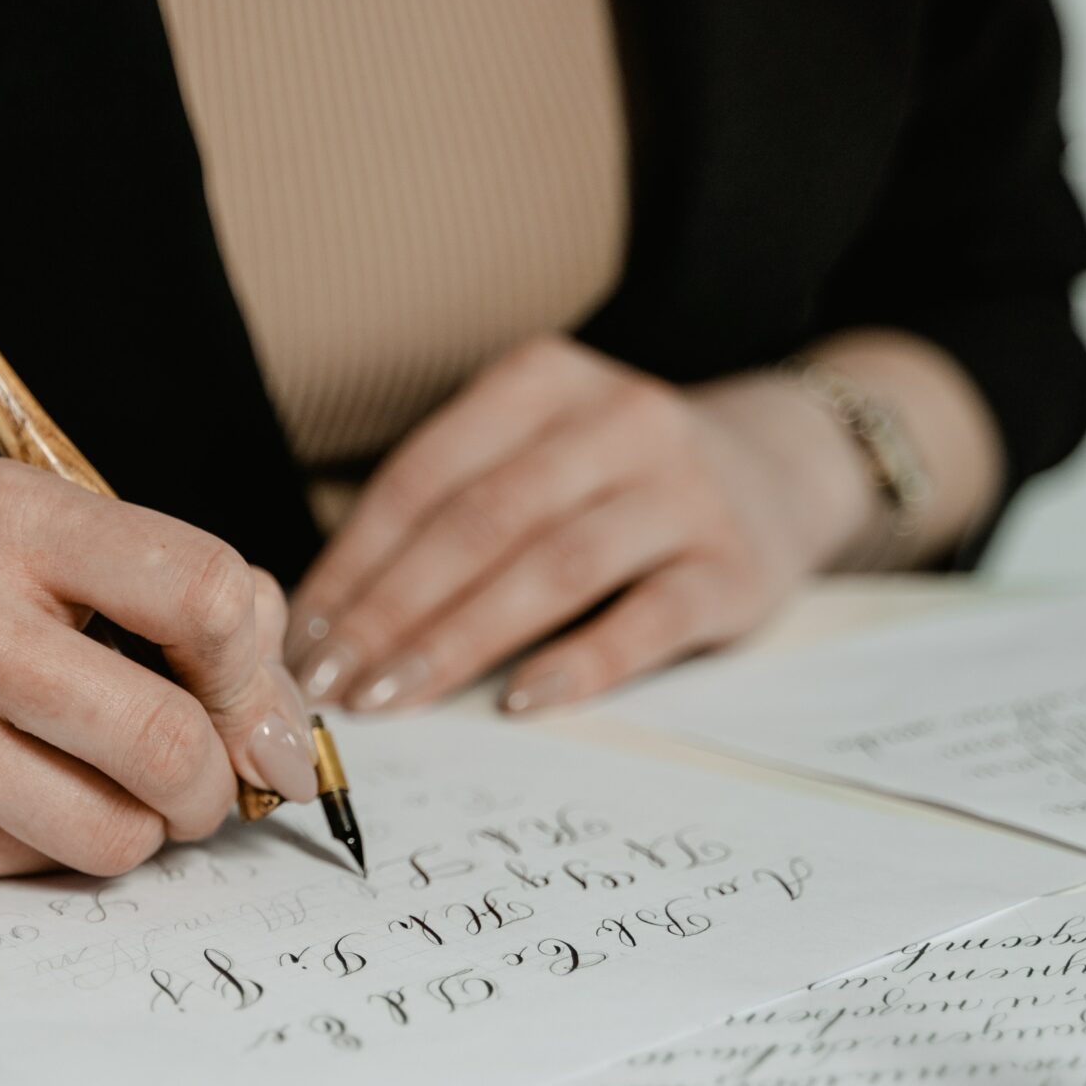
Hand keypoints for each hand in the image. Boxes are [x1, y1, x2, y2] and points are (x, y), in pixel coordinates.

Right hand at [0, 459, 317, 879]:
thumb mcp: (6, 538)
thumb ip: (145, 592)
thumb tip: (279, 717)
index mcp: (2, 517)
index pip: (206, 592)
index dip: (259, 674)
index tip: (256, 711)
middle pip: (168, 738)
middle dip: (214, 786)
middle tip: (200, 789)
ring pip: (113, 832)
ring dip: (139, 832)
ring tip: (99, 793)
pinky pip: (34, 868)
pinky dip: (50, 849)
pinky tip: (0, 799)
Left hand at [287, 336, 878, 714]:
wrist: (782, 467)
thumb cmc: (614, 479)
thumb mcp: (535, 453)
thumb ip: (451, 511)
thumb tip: (330, 618)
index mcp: (544, 382)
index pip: (424, 477)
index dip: (354, 561)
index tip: (303, 635)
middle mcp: (618, 421)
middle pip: (480, 523)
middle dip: (391, 611)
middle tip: (332, 682)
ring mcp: (684, 492)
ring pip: (552, 569)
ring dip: (459, 641)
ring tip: (394, 697)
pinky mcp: (735, 567)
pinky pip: (647, 620)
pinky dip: (578, 664)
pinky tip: (517, 703)